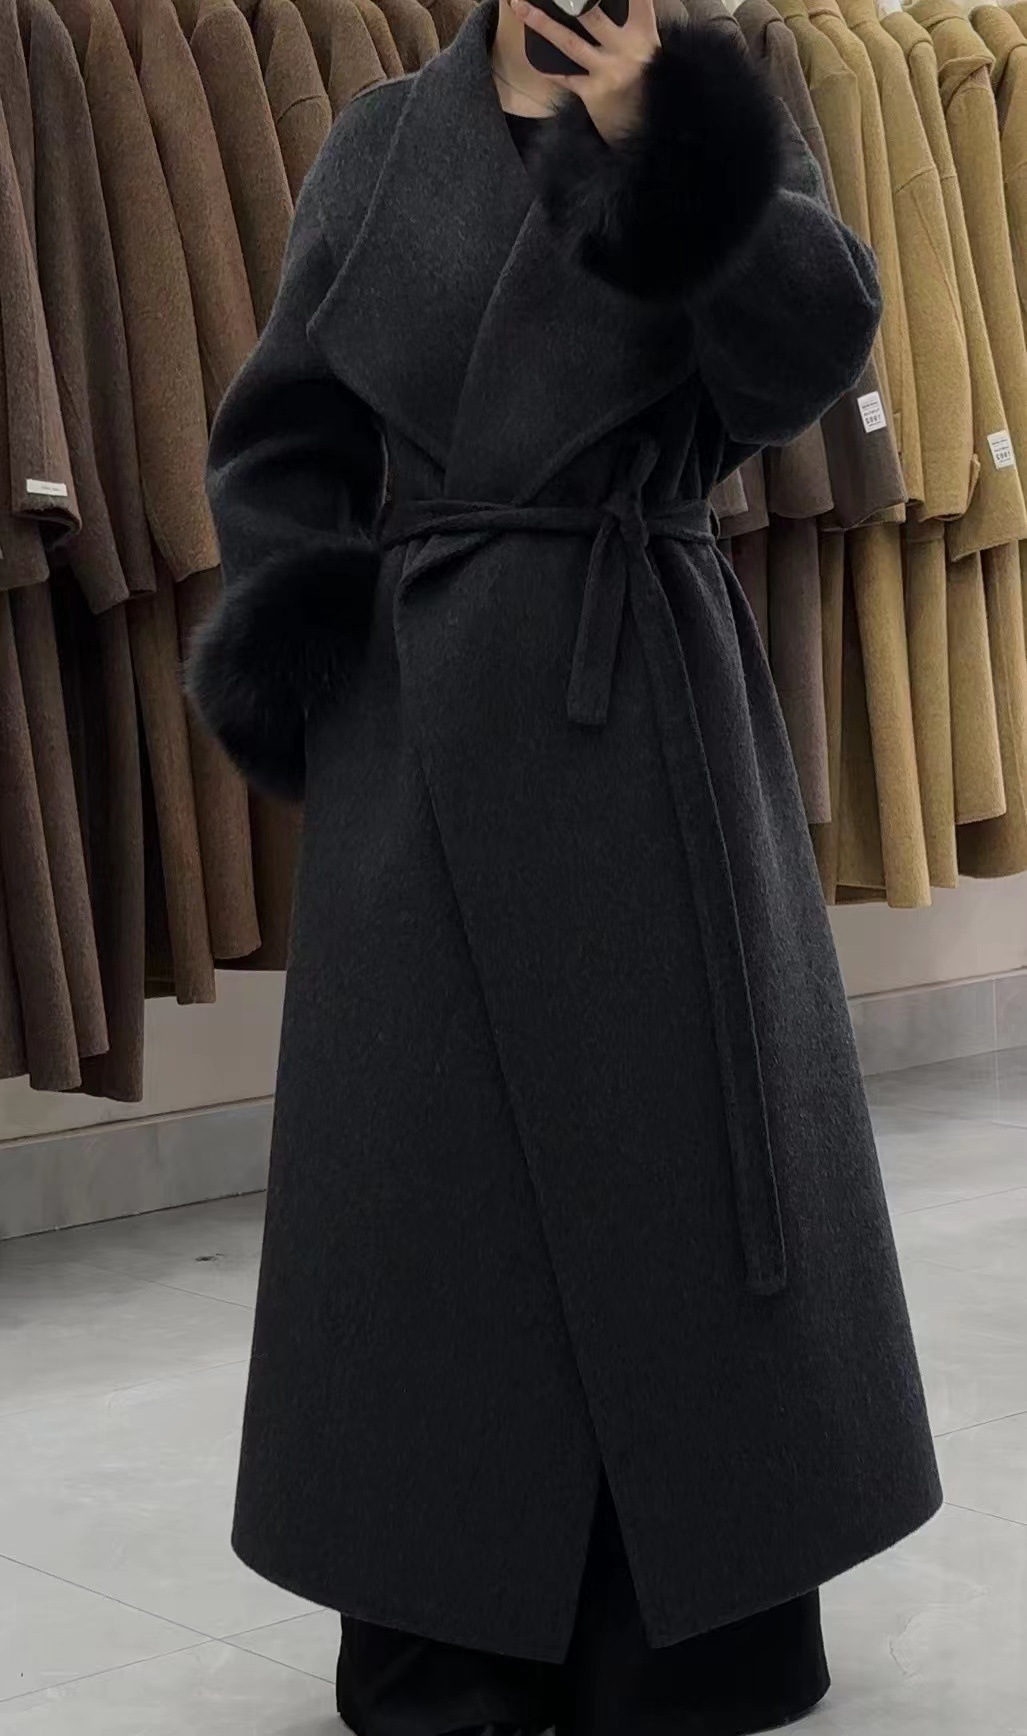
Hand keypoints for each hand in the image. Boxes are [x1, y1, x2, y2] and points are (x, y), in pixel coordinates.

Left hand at [509, 0, 659, 142]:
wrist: (650, 125)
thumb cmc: (647, 80)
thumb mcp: (648, 46)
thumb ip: (633, 20)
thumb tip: (605, 1)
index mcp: (644, 32)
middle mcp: (628, 49)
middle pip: (591, 15)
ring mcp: (609, 72)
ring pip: (569, 41)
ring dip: (542, 23)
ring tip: (520, 6)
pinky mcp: (594, 94)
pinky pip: (565, 76)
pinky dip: (549, 67)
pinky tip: (532, 53)